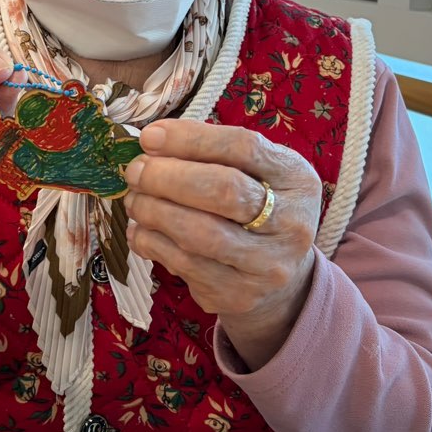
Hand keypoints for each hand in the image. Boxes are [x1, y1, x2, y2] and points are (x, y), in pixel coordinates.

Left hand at [123, 120, 321, 369]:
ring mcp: (267, 264)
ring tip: (135, 198)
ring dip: (154, 211)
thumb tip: (153, 140)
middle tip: (136, 170)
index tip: (150, 137)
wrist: (280, 275)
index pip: (244, 148)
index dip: (191, 139)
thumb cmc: (255, 205)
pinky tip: (141, 229)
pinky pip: (185, 266)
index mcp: (296, 178)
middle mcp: (291, 223)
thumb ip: (211, 151)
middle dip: (167, 177)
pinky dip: (152, 242)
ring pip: (200, 234)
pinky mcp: (240, 295)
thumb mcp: (254, 171)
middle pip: (224, 191)